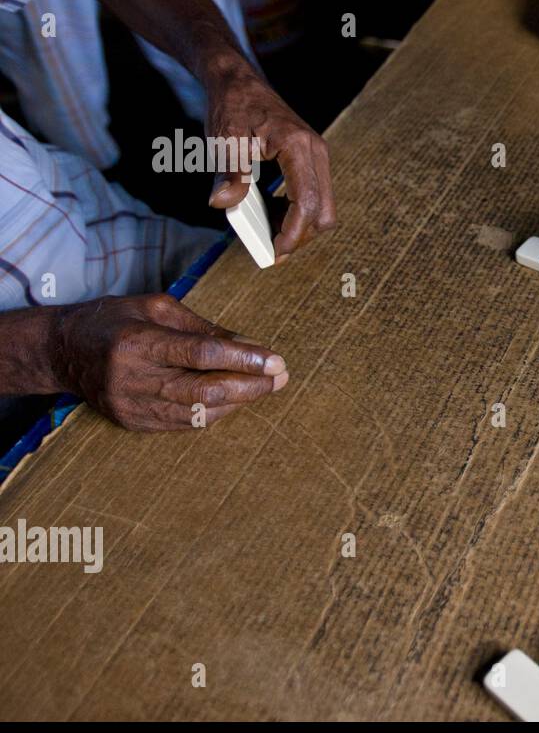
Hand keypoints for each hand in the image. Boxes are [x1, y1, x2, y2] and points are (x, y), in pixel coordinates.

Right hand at [52, 294, 287, 430]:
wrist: (62, 351)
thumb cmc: (115, 320)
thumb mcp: (158, 308)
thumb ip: (204, 328)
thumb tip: (250, 346)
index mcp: (137, 342)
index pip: (201, 355)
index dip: (243, 360)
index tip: (276, 361)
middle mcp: (131, 379)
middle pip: (204, 391)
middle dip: (250, 386)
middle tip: (281, 377)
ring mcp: (130, 406)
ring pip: (198, 413)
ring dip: (238, 402)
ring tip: (264, 386)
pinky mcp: (132, 423)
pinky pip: (184, 424)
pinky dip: (215, 412)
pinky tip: (235, 400)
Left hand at [205, 61, 336, 260]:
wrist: (237, 80)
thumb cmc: (231, 106)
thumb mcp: (224, 139)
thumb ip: (229, 172)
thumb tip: (222, 203)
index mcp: (299, 146)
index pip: (307, 202)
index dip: (293, 233)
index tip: (274, 253)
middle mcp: (316, 152)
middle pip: (324, 211)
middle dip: (301, 236)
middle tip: (272, 250)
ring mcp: (317, 156)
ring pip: (324, 206)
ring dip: (301, 226)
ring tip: (270, 235)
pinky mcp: (312, 160)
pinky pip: (315, 195)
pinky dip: (298, 212)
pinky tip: (274, 215)